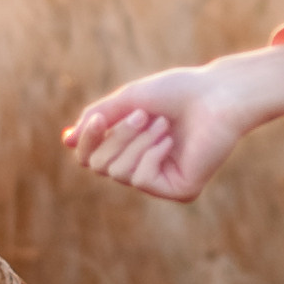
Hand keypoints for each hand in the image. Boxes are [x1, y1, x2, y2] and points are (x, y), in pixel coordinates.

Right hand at [62, 37, 283, 204]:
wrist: (216, 95)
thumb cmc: (177, 92)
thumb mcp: (127, 100)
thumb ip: (97, 119)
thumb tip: (67, 141)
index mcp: (130, 145)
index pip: (90, 156)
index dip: (89, 139)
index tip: (99, 118)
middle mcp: (143, 165)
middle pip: (99, 165)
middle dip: (118, 136)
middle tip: (145, 115)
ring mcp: (161, 181)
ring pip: (118, 172)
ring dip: (137, 142)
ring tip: (163, 124)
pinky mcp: (179, 191)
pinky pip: (141, 179)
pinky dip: (151, 154)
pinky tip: (170, 141)